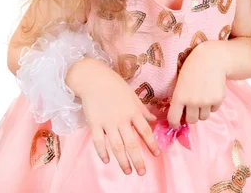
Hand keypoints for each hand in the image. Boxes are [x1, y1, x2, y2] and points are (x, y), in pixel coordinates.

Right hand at [66, 58, 160, 175]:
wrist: (93, 78)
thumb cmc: (114, 85)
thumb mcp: (132, 95)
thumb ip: (142, 109)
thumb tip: (153, 120)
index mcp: (132, 111)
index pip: (145, 130)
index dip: (151, 144)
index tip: (157, 155)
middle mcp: (121, 119)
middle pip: (131, 143)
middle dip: (138, 160)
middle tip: (142, 172)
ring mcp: (107, 122)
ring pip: (116, 146)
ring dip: (122, 161)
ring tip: (128, 171)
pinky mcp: (94, 123)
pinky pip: (98, 141)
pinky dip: (102, 152)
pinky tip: (107, 160)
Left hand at [167, 40, 227, 128]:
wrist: (211, 58)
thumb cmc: (192, 67)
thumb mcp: (181, 81)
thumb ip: (180, 97)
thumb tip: (181, 116)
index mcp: (179, 96)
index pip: (173, 119)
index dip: (174, 123)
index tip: (176, 123)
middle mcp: (192, 101)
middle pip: (191, 120)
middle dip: (191, 115)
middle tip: (192, 106)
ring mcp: (206, 101)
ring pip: (203, 117)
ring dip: (202, 111)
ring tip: (202, 96)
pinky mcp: (218, 100)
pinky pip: (213, 110)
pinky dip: (211, 105)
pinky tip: (210, 91)